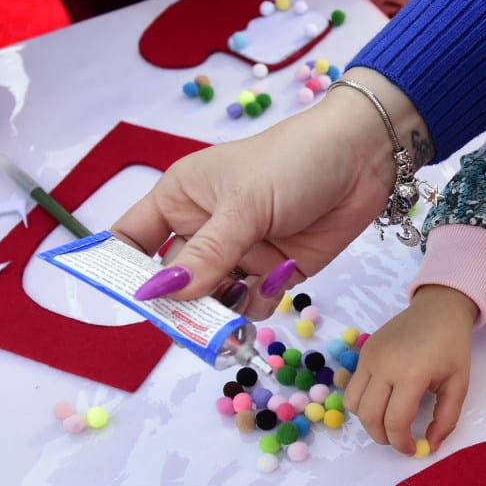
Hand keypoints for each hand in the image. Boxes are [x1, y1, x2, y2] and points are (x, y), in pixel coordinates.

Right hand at [113, 68, 426, 305]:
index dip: (120, 271)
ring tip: (238, 309)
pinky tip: (278, 283)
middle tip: (192, 327)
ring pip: (212, 300)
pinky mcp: (274, 272)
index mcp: (179, 200)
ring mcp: (239, 253)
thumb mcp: (246, 205)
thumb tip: (159, 295)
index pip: (129, 240)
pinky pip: (251, 303)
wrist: (365, 158)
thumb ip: (207, 254)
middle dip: (180, 307)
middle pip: (172, 283)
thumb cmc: (294, 161)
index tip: (129, 300)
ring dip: (222, 311)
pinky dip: (259, 304)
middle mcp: (203, 229)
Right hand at [345, 286, 476, 453]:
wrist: (439, 308)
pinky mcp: (364, 352)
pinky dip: (364, 402)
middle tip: (399, 440)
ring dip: (368, 421)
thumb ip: (446, 419)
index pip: (395, 421)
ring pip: (353, 404)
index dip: (402, 443)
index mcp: (412, 373)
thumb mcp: (459, 384)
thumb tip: (430, 446)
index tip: (413, 449)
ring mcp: (369, 357)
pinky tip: (383, 401)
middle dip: (383, 437)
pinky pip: (353, 386)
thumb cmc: (453, 347)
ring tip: (388, 422)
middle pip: (369, 417)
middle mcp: (384, 365)